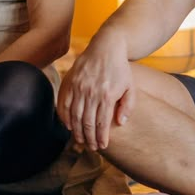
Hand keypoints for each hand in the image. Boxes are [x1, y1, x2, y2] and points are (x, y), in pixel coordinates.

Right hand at [57, 30, 134, 151]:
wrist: (106, 46)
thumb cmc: (120, 68)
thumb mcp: (130, 87)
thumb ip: (127, 106)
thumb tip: (120, 123)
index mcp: (107, 95)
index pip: (102, 123)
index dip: (101, 137)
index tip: (102, 146)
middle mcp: (91, 92)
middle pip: (87, 122)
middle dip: (89, 138)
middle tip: (91, 147)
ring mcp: (79, 86)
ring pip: (75, 115)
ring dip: (77, 131)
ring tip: (80, 140)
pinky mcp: (70, 81)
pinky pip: (63, 103)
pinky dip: (64, 116)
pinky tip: (68, 125)